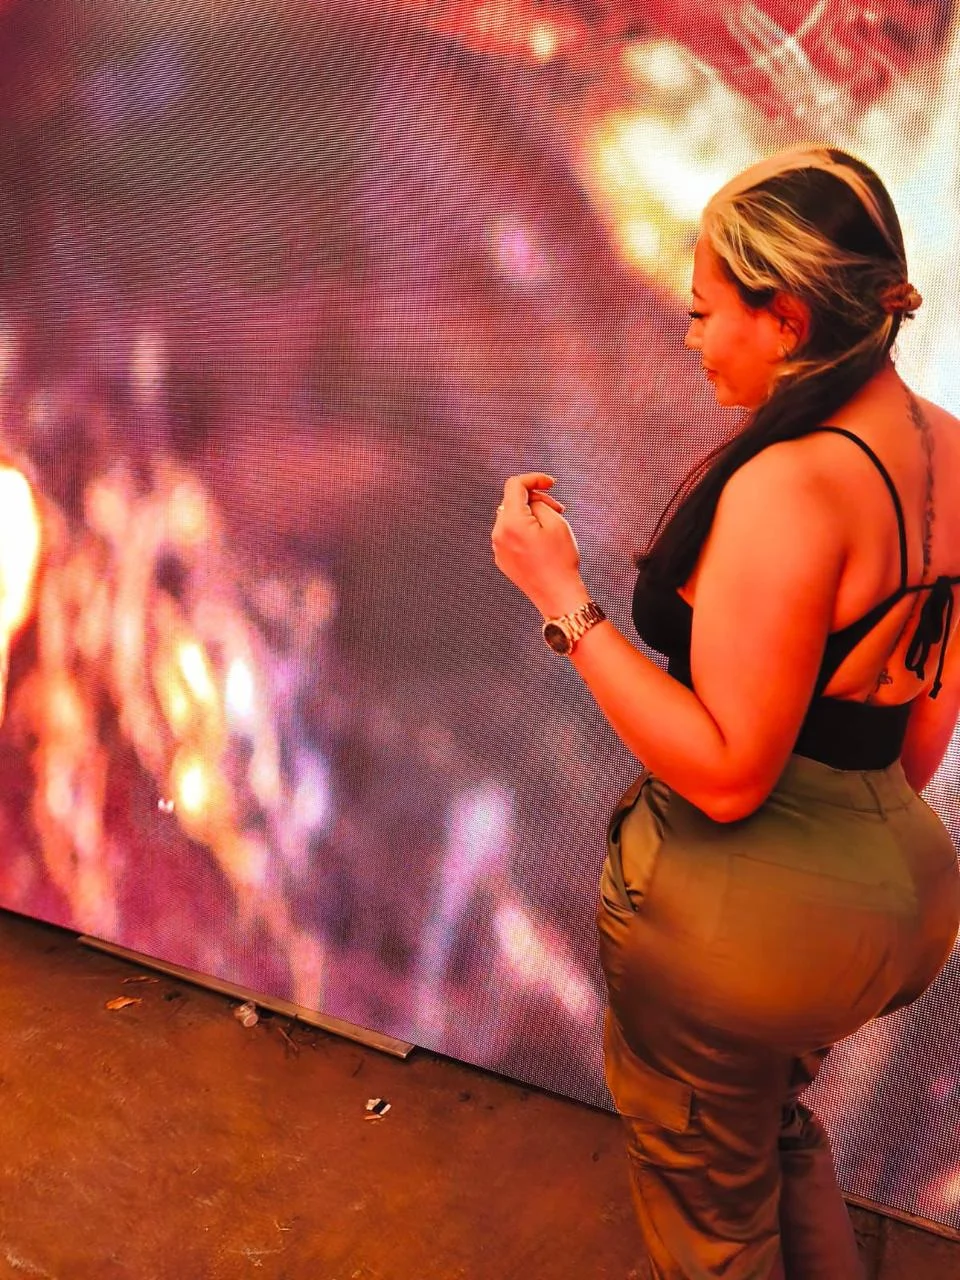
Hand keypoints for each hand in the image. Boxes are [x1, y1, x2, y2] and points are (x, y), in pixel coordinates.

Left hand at [491, 473, 588, 617]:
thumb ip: (539, 503)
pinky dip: (524, 530)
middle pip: (512, 501)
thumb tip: (529, 500)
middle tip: (559, 509)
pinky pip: (510, 535)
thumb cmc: (560, 560)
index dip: (534, 478)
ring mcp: (498, 548)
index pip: (514, 485)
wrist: (557, 595)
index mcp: (511, 522)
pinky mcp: (502, 559)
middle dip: (535, 499)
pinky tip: (541, 541)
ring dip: (530, 515)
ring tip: (551, 526)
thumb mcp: (556, 522)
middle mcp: (498, 534)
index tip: (551, 483)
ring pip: (511, 518)